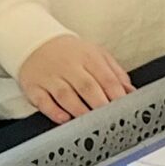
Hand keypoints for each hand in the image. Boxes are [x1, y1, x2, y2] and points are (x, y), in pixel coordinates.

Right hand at [17, 34, 132, 123]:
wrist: (34, 40)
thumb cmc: (70, 52)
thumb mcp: (96, 54)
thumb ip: (115, 73)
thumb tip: (131, 92)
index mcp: (87, 56)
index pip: (107, 78)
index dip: (118, 97)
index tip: (126, 111)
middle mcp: (68, 66)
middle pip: (88, 87)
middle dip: (101, 106)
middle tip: (111, 121)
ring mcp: (50, 76)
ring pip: (66, 95)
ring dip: (80, 111)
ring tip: (91, 124)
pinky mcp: (34, 86)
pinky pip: (43, 100)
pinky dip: (53, 111)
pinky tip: (64, 119)